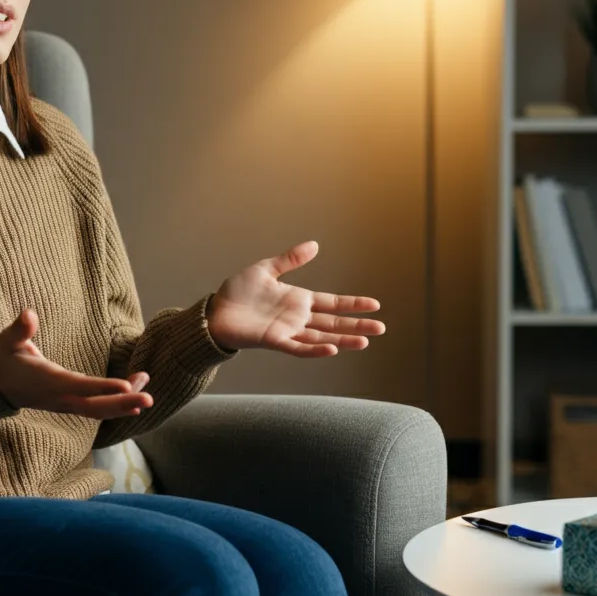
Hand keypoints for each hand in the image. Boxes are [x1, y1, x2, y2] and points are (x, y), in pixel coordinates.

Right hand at [0, 309, 152, 418]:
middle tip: (150, 399)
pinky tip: (135, 394)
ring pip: (99, 410)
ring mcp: (66, 404)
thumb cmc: (4, 359)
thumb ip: (19, 329)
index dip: (103, 387)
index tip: (125, 386)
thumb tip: (28, 314)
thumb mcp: (8, 341)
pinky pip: (97, 407)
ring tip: (148, 391)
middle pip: (96, 407)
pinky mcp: (70, 404)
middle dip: (124, 403)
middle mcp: (61, 398)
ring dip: (125, 403)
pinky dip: (117, 402)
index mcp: (49, 382)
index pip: (80, 386)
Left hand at [206, 240, 384, 357]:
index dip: (352, 304)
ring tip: (365, 342)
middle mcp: (297, 317)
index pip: (332, 303)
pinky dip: (315, 350)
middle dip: (357, 326)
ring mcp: (288, 330)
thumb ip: (290, 259)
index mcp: (298, 299)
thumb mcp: (266, 269)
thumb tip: (315, 245)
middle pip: (333, 323)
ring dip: (343, 340)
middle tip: (381, 328)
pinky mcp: (274, 341)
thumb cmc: (238, 291)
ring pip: (322, 337)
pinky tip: (333, 349)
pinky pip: (299, 347)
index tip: (374, 304)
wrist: (215, 310)